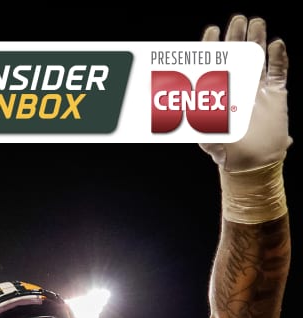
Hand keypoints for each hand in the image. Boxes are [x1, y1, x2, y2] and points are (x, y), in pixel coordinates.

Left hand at [199, 16, 290, 170]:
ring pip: (257, 58)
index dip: (212, 46)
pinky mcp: (276, 95)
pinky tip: (276, 44)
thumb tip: (174, 96)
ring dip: (257, 40)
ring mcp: (257, 89)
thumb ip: (193, 111)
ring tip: (257, 22)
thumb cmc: (223, 149)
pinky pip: (279, 71)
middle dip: (236, 36)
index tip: (211, 30)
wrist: (250, 163)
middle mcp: (237, 86)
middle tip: (238, 19)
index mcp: (219, 91)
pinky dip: (279, 58)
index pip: (214, 63)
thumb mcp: (202, 128)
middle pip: (236, 54)